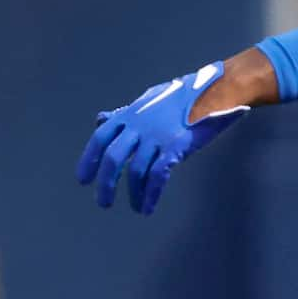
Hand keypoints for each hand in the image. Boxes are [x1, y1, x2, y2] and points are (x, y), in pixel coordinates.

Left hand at [76, 63, 247, 214]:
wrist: (214, 92)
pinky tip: (148, 207)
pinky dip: (151, 194)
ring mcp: (156, 136)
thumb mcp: (148, 101)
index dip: (88, 160)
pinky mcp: (175, 147)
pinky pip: (158, 175)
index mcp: (129, 115)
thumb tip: (101, 120)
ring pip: (136, 170)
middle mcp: (139, 125)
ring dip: (133, 193)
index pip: (100, 138)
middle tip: (103, 202)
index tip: (83, 179)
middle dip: (106, 182)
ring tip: (134, 207)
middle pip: (113, 157)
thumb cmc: (183, 97)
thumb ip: (124, 114)